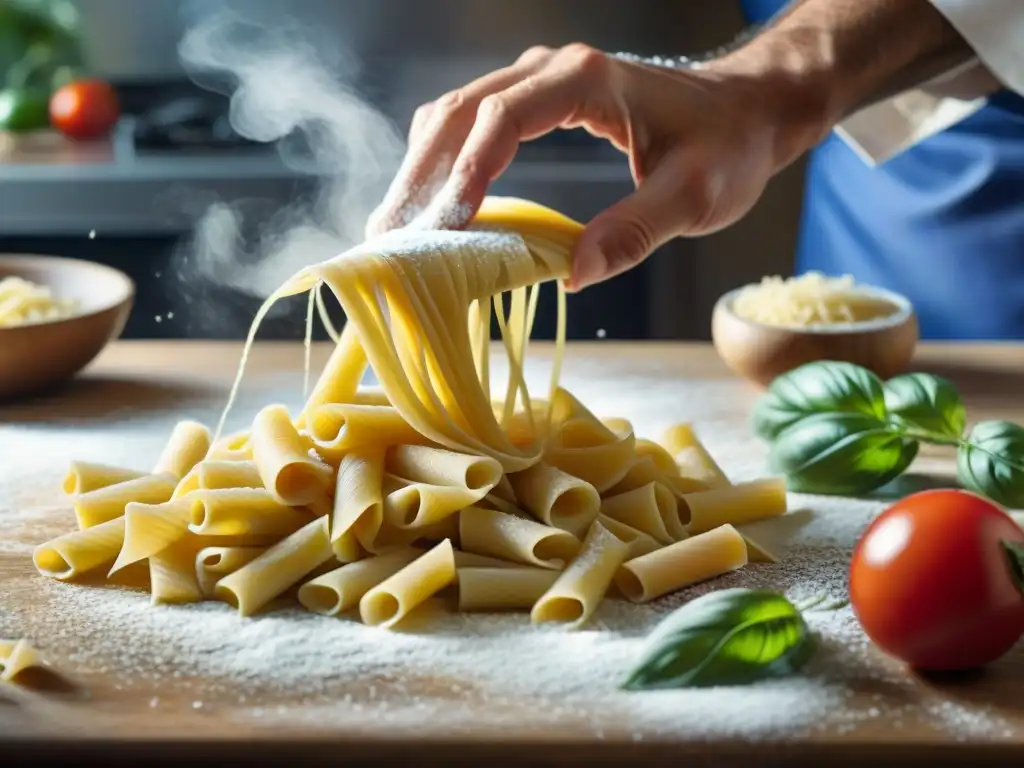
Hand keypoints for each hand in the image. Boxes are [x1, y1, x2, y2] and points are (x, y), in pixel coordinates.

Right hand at [366, 44, 822, 289]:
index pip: (500, 119)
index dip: (464, 174)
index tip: (442, 230)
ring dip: (423, 169)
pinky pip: (471, 124)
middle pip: (458, 112)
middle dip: (420, 175)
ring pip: (454, 114)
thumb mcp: (694, 196)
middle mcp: (551, 71)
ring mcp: (539, 83)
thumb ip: (635, 231)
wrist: (746, 111)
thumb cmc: (727, 148)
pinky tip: (433, 207)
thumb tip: (570, 276)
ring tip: (398, 228)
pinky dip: (443, 163)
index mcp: (586, 80)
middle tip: (389, 237)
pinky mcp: (537, 103)